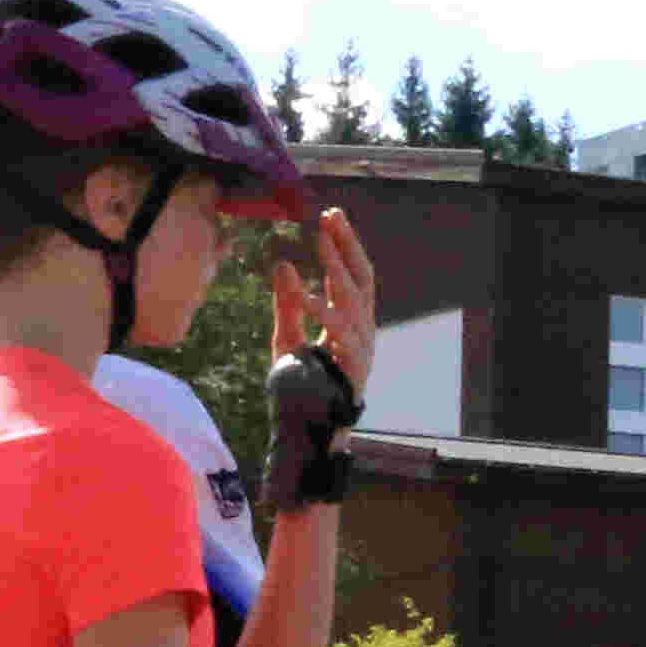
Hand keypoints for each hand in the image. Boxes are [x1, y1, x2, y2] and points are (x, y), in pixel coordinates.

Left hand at [292, 205, 377, 389]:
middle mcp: (361, 330)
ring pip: (355, 300)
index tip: (330, 215)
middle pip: (361, 279)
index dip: (343, 244)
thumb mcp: (287, 337)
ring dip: (339, 269)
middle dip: (347, 247)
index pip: (350, 274)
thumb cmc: (302, 387)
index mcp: (349, 321)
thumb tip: (283, 263)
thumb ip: (287, 304)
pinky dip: (323, 313)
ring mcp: (362, 348)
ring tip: (322, 242)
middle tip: (331, 218)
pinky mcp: (354, 368)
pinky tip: (306, 295)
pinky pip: (341, 334)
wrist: (308, 431)